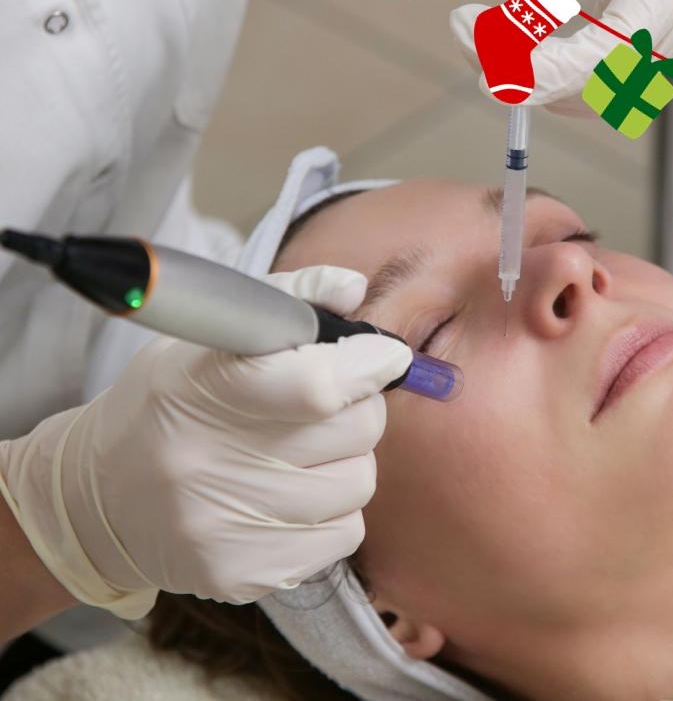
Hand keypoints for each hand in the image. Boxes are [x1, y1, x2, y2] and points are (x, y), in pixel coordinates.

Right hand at [0, 266, 411, 617]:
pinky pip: (344, 536)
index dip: (366, 367)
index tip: (384, 357)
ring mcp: (224, 527)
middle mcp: (208, 463)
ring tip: (298, 455)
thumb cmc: (169, 405)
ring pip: (358, 484)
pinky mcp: (242, 575)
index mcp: (202, 389)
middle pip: (354, 431)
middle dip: (356, 410)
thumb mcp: (209, 341)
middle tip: (322, 409)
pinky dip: (333, 512)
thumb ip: (288, 302)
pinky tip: (290, 498)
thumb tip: (354, 287)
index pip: (316, 385)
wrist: (99, 500)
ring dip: (345, 463)